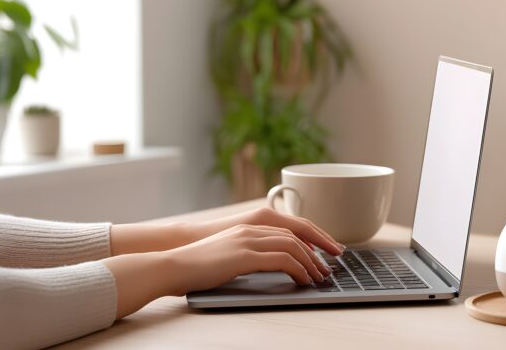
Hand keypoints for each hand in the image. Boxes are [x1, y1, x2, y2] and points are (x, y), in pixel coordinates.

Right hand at [110, 206, 343, 256]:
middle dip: (319, 248)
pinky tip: (304, 279)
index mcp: (251, 225)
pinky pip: (283, 259)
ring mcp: (249, 239)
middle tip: (331, 265)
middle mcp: (253, 227)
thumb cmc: (200, 264)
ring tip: (320, 276)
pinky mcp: (245, 255)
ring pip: (294, 246)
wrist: (174, 264)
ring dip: (312, 262)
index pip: (292, 226)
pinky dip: (299, 269)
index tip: (327, 249)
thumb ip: (252, 252)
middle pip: (298, 232)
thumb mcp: (231, 252)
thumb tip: (274, 263)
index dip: (314, 236)